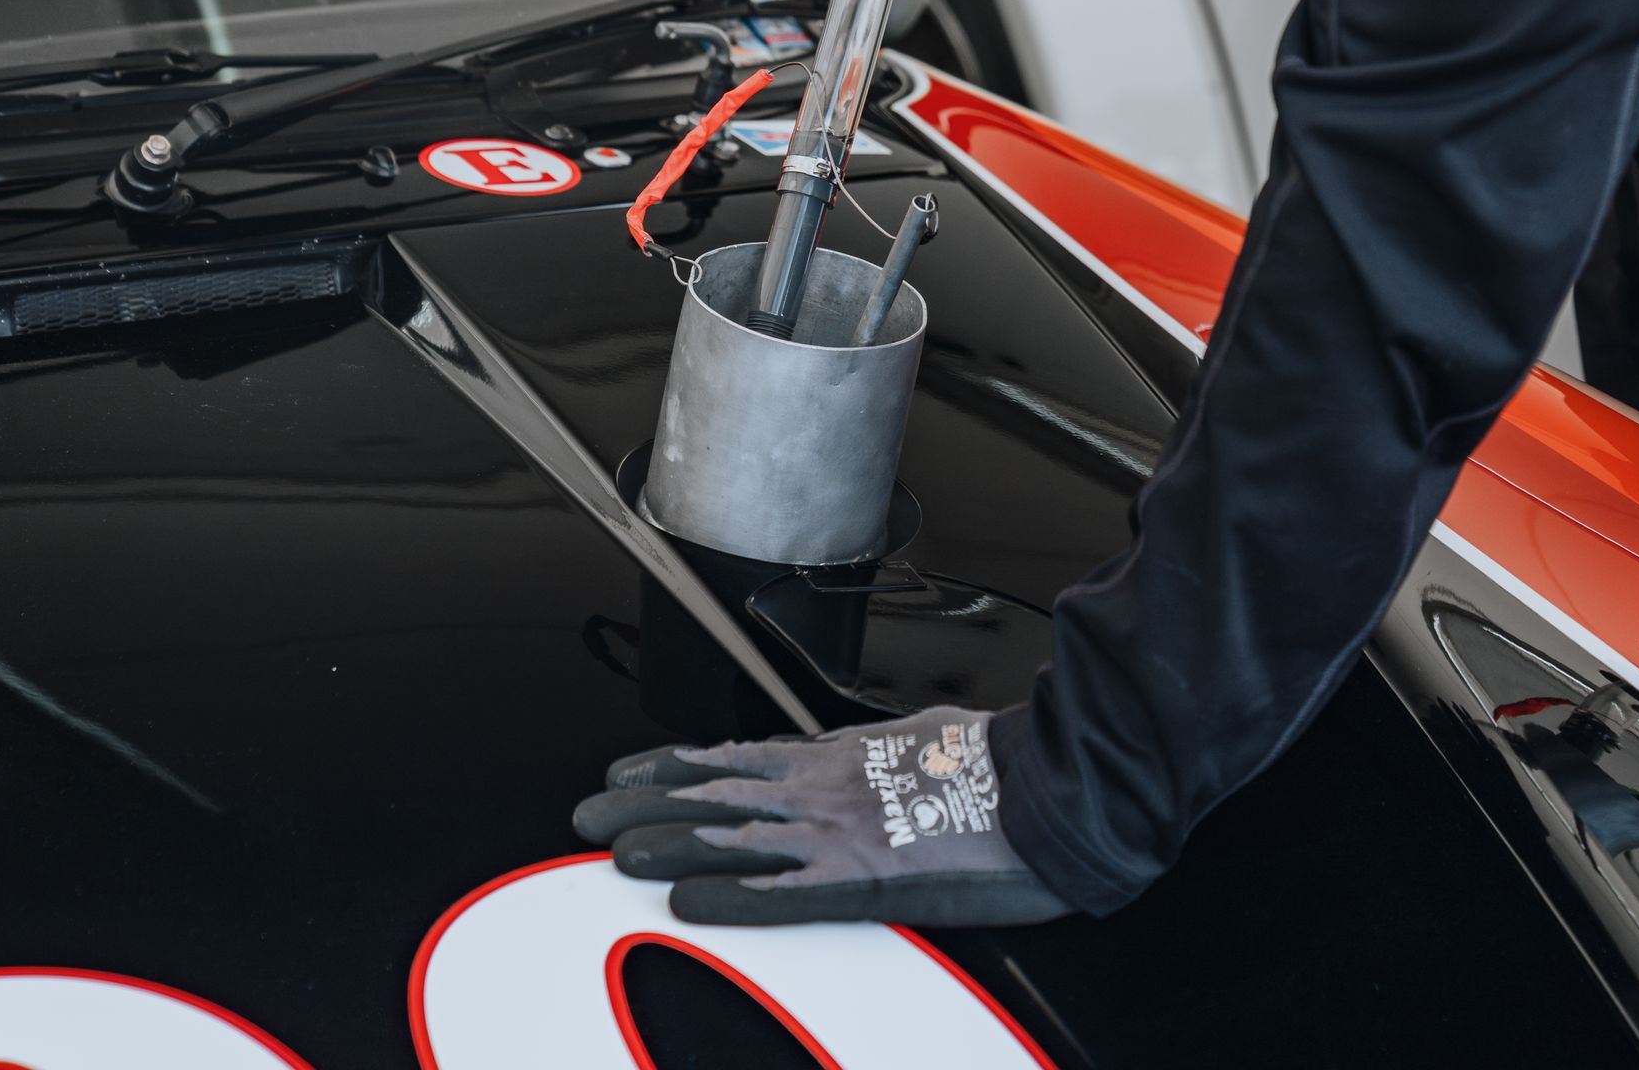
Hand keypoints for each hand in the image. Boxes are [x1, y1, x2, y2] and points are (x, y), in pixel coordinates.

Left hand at [572, 707, 1071, 926]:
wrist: (1050, 783)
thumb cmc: (1003, 764)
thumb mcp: (934, 738)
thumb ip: (892, 752)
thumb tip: (885, 753)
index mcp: (845, 755)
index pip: (742, 756)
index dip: (680, 763)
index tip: (634, 766)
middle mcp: (828, 786)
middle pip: (718, 791)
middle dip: (647, 799)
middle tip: (588, 809)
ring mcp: (839, 830)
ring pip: (732, 834)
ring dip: (666, 839)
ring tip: (610, 846)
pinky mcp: (862, 877)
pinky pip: (781, 892)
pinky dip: (728, 895)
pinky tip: (683, 900)